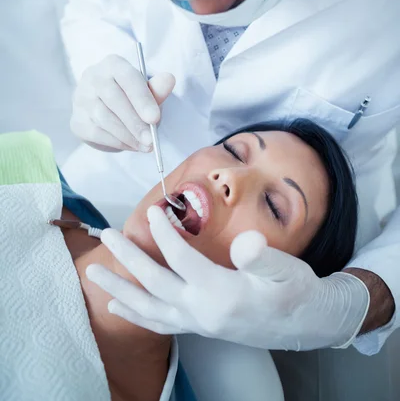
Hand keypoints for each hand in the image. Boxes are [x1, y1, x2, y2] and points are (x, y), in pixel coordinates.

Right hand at [71, 54, 174, 151]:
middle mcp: (92, 77)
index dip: (141, 98)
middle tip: (151, 140)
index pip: (127, 78)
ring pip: (104, 118)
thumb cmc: (133, 97)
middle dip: (135, 123)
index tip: (155, 118)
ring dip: (128, 136)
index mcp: (112, 64)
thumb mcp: (148, 91)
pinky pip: (97, 133)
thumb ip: (157, 88)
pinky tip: (132, 146)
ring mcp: (81, 99)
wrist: (111, 109)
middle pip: (113, 99)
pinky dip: (117, 142)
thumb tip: (169, 79)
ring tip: (146, 145)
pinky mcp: (77, 121)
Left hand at [86, 206, 369, 350]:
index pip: (181, 260)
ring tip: (94, 273)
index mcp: (221, 294)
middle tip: (106, 235)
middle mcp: (202, 312)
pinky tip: (119, 308)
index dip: (164, 234)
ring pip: (148, 308)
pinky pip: (159, 324)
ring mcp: (198, 323)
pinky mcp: (200, 327)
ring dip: (119, 289)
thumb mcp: (286, 269)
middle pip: (154, 282)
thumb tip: (244, 242)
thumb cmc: (296, 291)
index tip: (154, 210)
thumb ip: (262, 257)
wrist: (308, 323)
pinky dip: (136, 316)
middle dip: (127, 257)